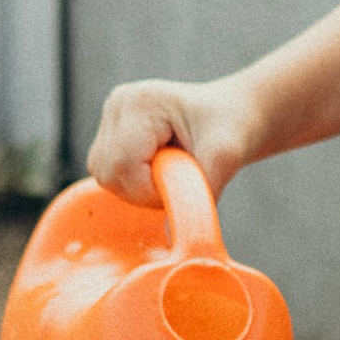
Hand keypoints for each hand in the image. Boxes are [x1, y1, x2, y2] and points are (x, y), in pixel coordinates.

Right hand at [85, 72, 264, 206]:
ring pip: (105, 177)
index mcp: (140, 102)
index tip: (181, 186)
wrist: (234, 112)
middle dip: (143, 192)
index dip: (148, 191)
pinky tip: (159, 170)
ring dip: (139, 189)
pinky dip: (134, 183)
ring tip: (171, 173)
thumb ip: (198, 195)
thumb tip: (170, 236)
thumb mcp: (225, 157)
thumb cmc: (233, 125)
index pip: (122, 165)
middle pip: (108, 173)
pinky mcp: (110, 133)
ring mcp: (110, 118)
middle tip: (179, 181)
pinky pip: (109, 174)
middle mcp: (118, 105)